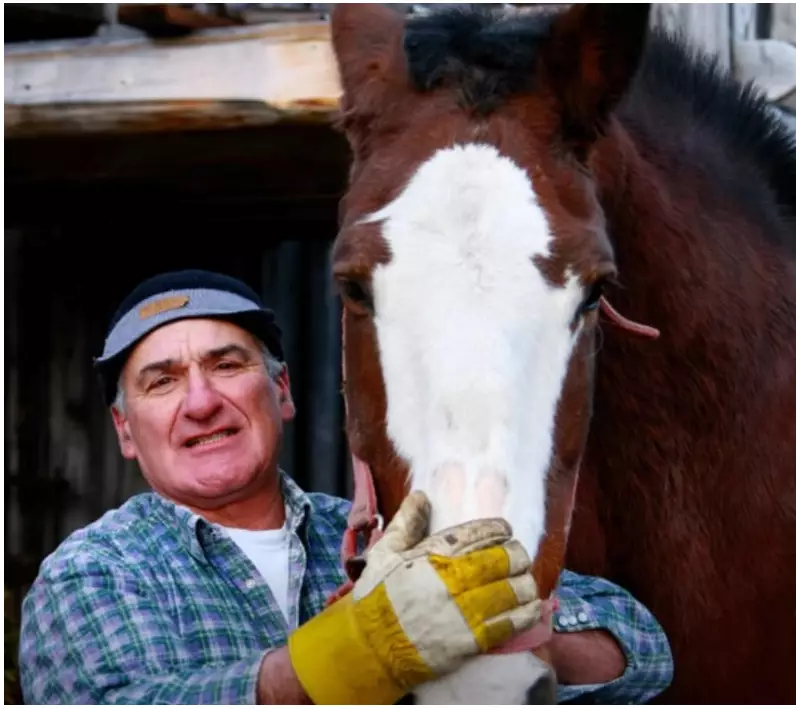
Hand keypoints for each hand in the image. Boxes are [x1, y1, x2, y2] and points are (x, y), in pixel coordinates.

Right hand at [287, 491, 542, 704]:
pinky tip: (532, 606)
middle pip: (502, 560)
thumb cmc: (376, 597)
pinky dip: (526, 613)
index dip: (498, 528)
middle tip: (517, 555)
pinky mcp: (470, 641)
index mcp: (433, 555)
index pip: (477, 533)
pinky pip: (509, 624)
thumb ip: (406, 522)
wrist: (371, 648)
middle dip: (516, 554)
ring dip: (525, 582)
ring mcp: (463, 612)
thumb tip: (422, 496)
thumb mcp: (384, 552)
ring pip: (511, 591)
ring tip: (525, 580)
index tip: (505, 530)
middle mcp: (452, 580)